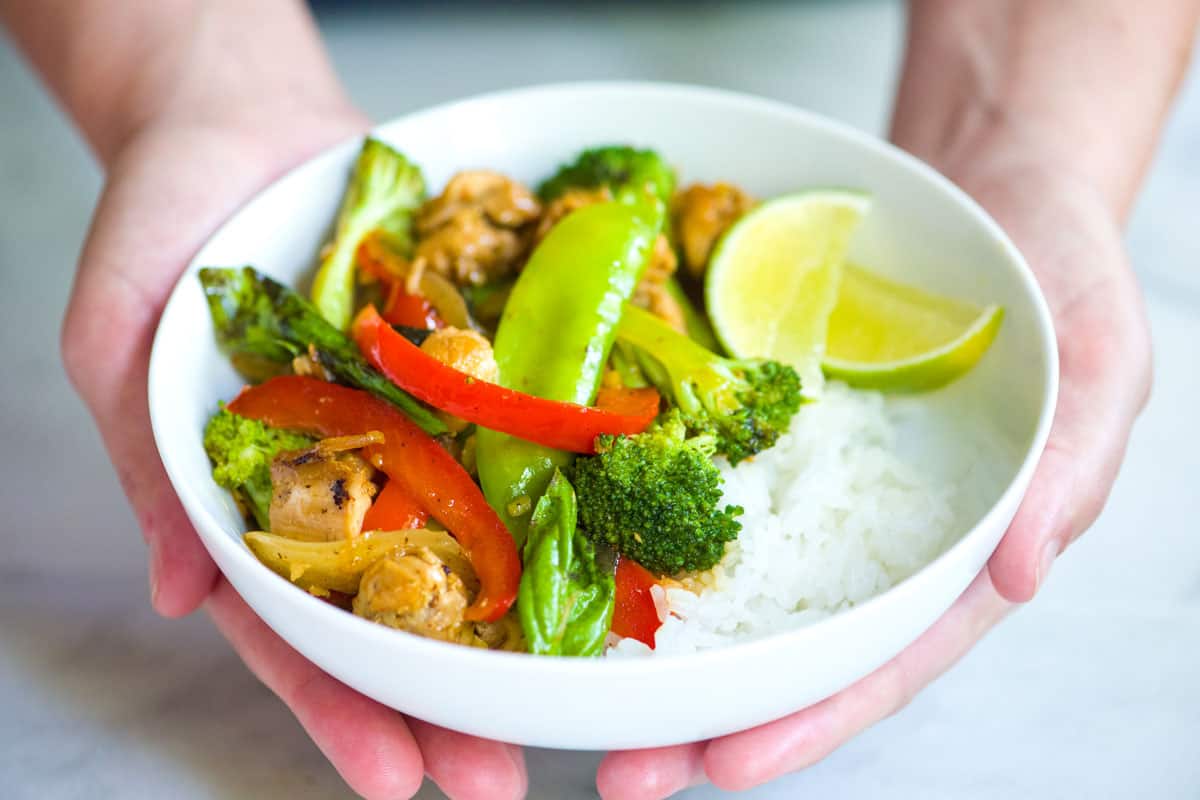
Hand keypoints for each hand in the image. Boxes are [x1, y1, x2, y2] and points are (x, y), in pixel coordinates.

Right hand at [61, 108, 527, 798]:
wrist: (243, 127)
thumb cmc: (161, 229)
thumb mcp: (120, 342)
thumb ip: (150, 465)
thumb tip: (177, 592)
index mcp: (262, 506)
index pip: (300, 633)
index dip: (342, 711)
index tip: (395, 780)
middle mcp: (350, 482)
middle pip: (403, 614)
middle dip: (447, 704)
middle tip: (500, 780)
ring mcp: (414, 433)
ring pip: (472, 544)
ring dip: (517, 630)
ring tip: (573, 708)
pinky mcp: (466, 374)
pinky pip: (515, 437)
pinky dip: (556, 494)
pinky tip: (608, 552)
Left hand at [595, 155, 1150, 797]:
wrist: (986, 186)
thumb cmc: (1061, 279)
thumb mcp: (1100, 363)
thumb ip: (1070, 467)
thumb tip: (1020, 571)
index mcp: (948, 552)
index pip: (881, 658)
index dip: (809, 720)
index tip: (727, 765)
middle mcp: (861, 534)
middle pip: (780, 644)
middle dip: (701, 716)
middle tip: (617, 770)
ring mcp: (799, 478)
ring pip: (722, 578)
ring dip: (650, 642)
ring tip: (574, 698)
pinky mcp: (755, 422)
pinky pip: (693, 476)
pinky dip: (641, 521)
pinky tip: (578, 552)